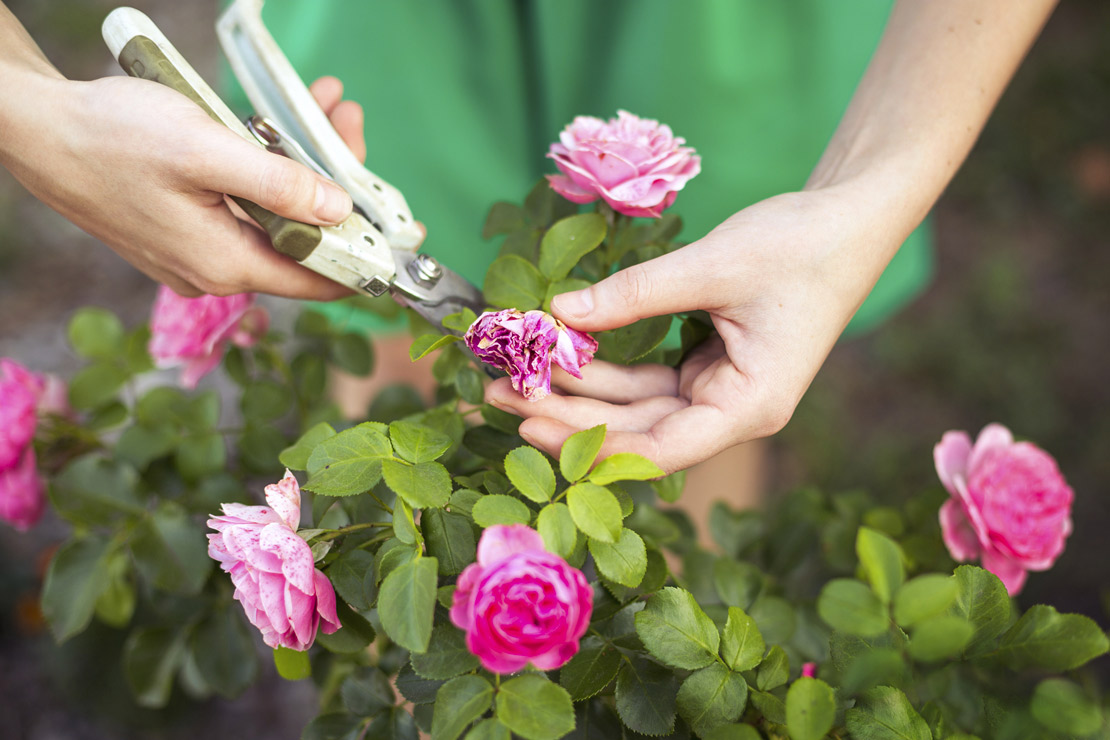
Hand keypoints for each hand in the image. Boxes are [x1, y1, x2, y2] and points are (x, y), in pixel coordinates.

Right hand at [1, 70, 361, 298]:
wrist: (37, 131)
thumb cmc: (112, 137)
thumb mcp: (205, 151)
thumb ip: (278, 184)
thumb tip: (340, 210)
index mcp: (226, 264)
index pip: (321, 280)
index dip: (368, 257)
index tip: (404, 230)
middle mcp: (216, 270)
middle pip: (302, 239)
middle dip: (335, 181)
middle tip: (347, 122)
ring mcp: (198, 252)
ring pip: (276, 217)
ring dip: (302, 166)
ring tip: (320, 107)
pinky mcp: (185, 228)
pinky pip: (245, 206)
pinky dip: (268, 170)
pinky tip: (274, 127)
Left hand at [485, 186, 897, 472]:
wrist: (848, 221)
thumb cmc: (800, 247)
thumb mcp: (712, 266)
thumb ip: (633, 294)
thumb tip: (557, 312)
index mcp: (749, 407)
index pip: (658, 449)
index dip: (591, 443)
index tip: (529, 423)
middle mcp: (732, 412)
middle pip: (637, 432)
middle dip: (568, 416)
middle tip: (498, 394)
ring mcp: (718, 392)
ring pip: (636, 407)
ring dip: (578, 392)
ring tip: (512, 376)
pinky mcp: (706, 369)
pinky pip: (646, 379)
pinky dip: (605, 367)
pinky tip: (559, 353)